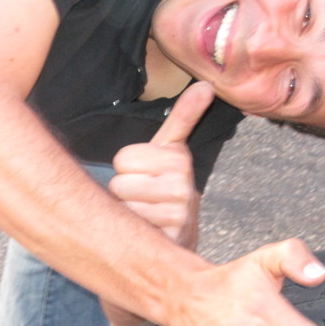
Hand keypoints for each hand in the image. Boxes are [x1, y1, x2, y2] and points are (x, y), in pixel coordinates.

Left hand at [108, 81, 212, 248]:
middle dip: (126, 193)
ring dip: (128, 214)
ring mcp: (178, 215)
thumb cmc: (167, 186)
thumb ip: (183, 116)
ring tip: (146, 214)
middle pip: (119, 184)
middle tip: (144, 198)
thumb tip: (205, 85)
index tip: (146, 175)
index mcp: (177, 160)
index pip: (123, 159)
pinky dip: (134, 233)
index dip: (127, 169)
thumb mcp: (171, 150)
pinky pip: (131, 231)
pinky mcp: (170, 240)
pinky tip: (149, 231)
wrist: (182, 233)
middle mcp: (182, 187)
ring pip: (123, 208)